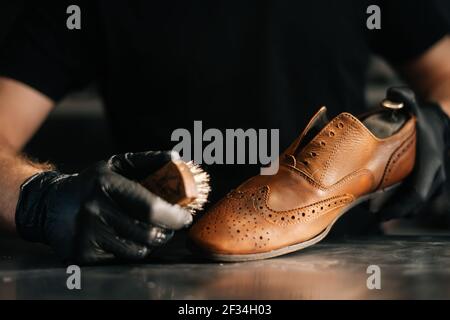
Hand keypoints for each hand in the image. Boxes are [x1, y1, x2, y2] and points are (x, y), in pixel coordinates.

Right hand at [15, 151, 192, 263]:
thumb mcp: (116, 165)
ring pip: (138, 249)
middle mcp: (95, 209)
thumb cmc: (93, 183)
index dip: (174, 216)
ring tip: (149, 231)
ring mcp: (87, 234)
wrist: (50, 204)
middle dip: (167, 231)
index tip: (185, 217)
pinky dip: (131, 250)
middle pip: (148, 233)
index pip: (151, 207)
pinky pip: (122, 259)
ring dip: (151, 242)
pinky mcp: (82, 254)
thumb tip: (175, 157)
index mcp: (106, 184)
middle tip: (171, 226)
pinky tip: (126, 238)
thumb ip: (147, 161)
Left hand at [378, 87, 449, 219]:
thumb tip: (391, 92)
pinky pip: (415, 200)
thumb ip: (404, 96)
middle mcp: (436, 176)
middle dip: (392, 211)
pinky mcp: (429, 184)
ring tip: (371, 208)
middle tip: (367, 211)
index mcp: (431, 163)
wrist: (442, 121)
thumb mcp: (415, 105)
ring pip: (415, 205)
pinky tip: (381, 203)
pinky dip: (400, 205)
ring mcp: (434, 182)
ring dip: (395, 209)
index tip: (380, 213)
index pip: (417, 194)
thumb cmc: (424, 116)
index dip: (400, 206)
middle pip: (414, 204)